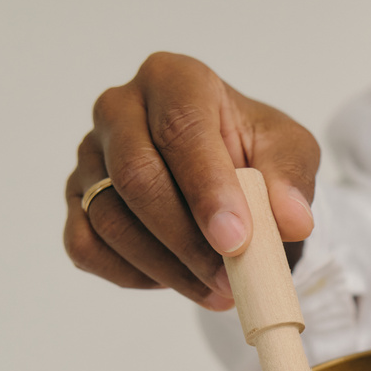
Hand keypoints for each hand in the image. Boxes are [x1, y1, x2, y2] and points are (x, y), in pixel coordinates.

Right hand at [64, 53, 319, 308]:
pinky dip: (133, 274)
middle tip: (228, 279)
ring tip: (218, 290)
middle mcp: (120, 109)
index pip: (182, 129)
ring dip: (167, 267)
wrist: (225, 178)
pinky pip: (87, 247)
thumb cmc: (252, 153)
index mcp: (174, 80)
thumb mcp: (289, 152)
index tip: (236, 239)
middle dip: (186, 239)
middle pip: (136, 175)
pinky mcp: (77, 201)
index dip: (208, 188)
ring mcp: (90, 156)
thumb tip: (293, 221)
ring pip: (110, 219)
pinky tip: (179, 280)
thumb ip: (291, 179)